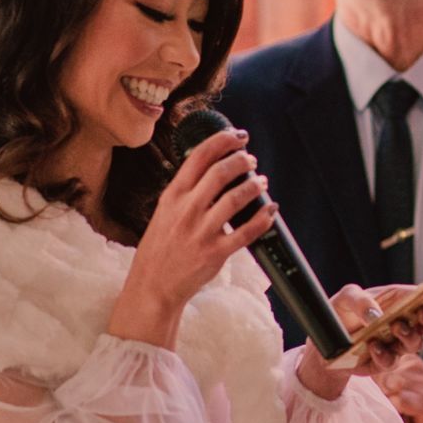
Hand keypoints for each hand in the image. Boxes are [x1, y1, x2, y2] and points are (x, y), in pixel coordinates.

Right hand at [110, 129, 276, 347]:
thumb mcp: (164, 212)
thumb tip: (212, 168)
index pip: (198, 157)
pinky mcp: (215, 253)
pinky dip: (263, 218)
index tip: (238, 136)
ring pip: (235, 199)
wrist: (152, 286)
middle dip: (241, 160)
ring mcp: (201, 232)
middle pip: (220, 173)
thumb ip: (185, 192)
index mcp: (172, 197)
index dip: (222, 141)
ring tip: (262, 182)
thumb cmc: (159, 248)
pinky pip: (246, 232)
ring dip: (254, 186)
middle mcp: (186, 211)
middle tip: (251, 159)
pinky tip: (270, 210)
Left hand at [294, 285, 422, 400]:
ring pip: (416, 344)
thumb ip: (360, 299)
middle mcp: (402, 323)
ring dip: (409, 336)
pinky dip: (384, 354)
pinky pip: (391, 361)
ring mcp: (395, 344)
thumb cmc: (338, 314)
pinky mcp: (383, 362)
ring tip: (395, 328)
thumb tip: (376, 315)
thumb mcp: (345, 297)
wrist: (322, 344)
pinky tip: (373, 347)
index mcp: (398, 302)